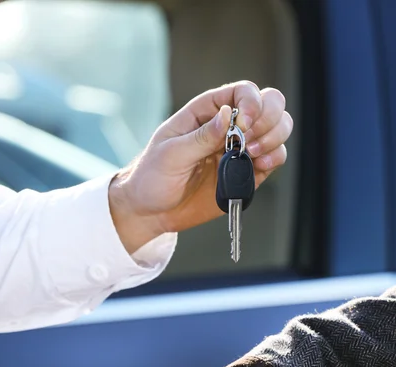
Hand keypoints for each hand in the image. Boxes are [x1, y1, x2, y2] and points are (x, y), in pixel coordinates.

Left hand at [108, 81, 292, 252]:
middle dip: (269, 118)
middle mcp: (228, 127)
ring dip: (274, 138)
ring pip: (277, 129)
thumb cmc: (152, 178)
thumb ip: (201, 136)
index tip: (244, 123)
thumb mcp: (170, 154)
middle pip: (269, 104)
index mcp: (206, 113)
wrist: (151, 212)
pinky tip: (259, 166)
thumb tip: (227, 114)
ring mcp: (240, 150)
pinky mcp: (245, 174)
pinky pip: (273, 159)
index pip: (242, 91)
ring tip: (253, 155)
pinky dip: (274, 158)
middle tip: (250, 141)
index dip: (251, 101)